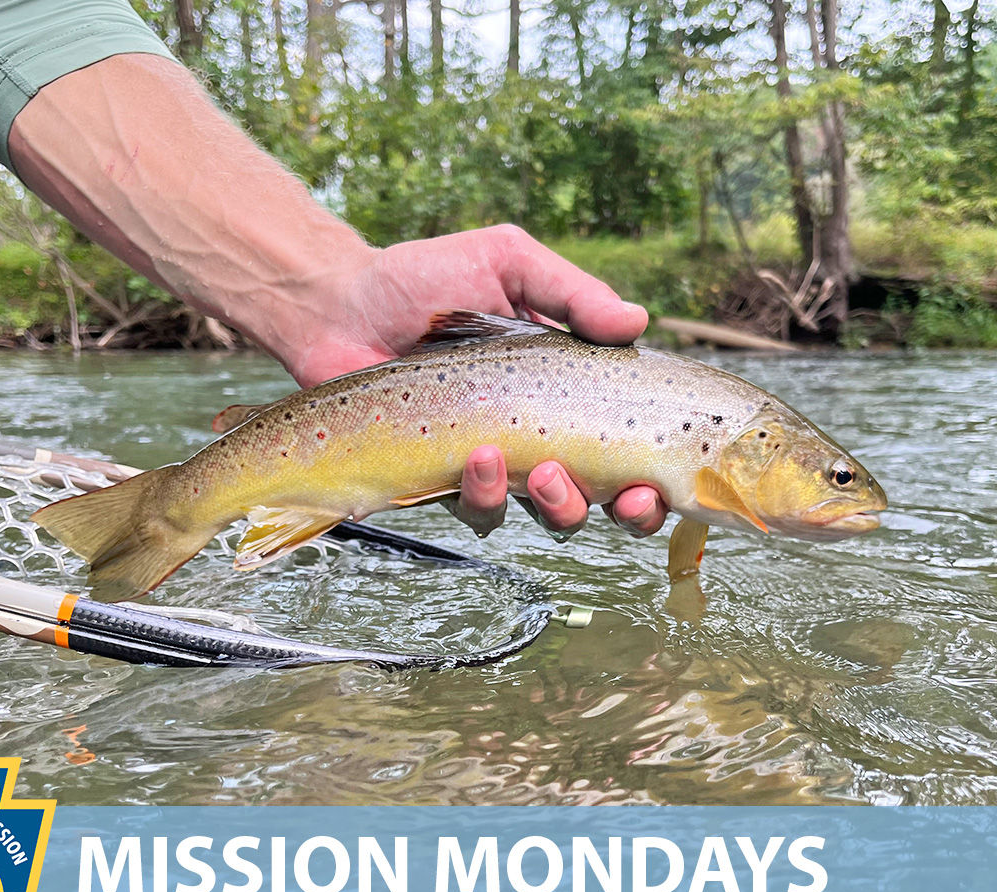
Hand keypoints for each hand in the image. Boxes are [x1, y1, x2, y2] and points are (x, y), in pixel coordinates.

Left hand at [283, 225, 667, 540]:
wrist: (340, 306)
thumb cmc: (425, 279)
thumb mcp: (506, 262)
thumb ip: (571, 292)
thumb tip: (639, 320)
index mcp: (567, 387)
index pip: (630, 439)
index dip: (657, 470)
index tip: (664, 476)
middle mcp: (540, 432)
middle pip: (606, 495)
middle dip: (626, 510)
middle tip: (620, 492)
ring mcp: (493, 462)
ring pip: (546, 516)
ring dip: (559, 505)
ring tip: (539, 470)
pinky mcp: (443, 481)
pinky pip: (478, 511)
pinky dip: (485, 495)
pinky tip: (476, 459)